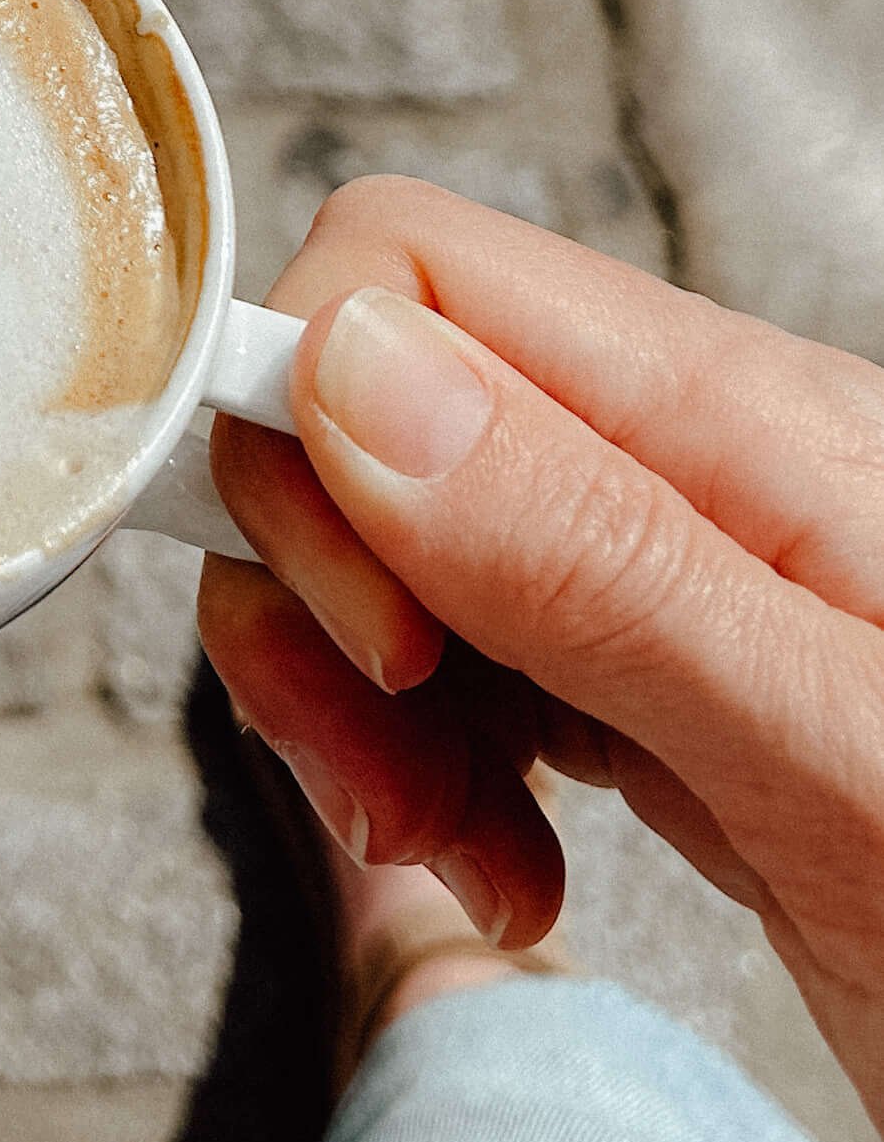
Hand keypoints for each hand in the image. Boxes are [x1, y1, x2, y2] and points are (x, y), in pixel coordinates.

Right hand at [201, 179, 883, 1132]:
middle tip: (391, 775)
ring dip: (363, 709)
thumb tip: (355, 369)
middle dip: (316, 596)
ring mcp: (690, 585)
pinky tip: (516, 869)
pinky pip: (478, 667)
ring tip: (461, 851)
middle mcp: (703, 475)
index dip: (311, 430)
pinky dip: (438, 771)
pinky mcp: (680, 695)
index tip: (374, 641)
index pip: (411, 272)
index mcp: (747, 430)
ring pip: (400, 548)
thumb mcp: (840, 759)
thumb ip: (600, 556)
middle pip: (371, 409)